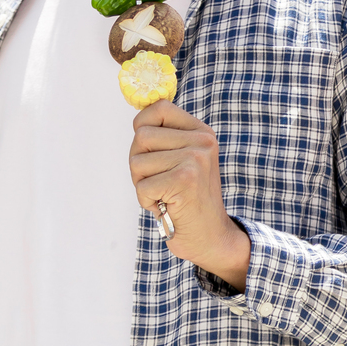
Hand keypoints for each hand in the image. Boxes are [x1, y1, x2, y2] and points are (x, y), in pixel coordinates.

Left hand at [129, 101, 250, 288]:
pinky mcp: (185, 179)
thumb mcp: (181, 161)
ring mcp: (195, 158)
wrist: (210, 237)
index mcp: (201, 132)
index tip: (149, 150)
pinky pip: (142, 186)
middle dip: (139, 164)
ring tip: (164, 194)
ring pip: (136, 162)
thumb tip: (138, 116)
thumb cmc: (186, 201)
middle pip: (140, 137)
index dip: (142, 126)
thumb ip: (164, 139)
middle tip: (159, 182)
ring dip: (142, 184)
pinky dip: (146, 201)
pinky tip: (166, 206)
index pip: (158, 108)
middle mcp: (202, 140)